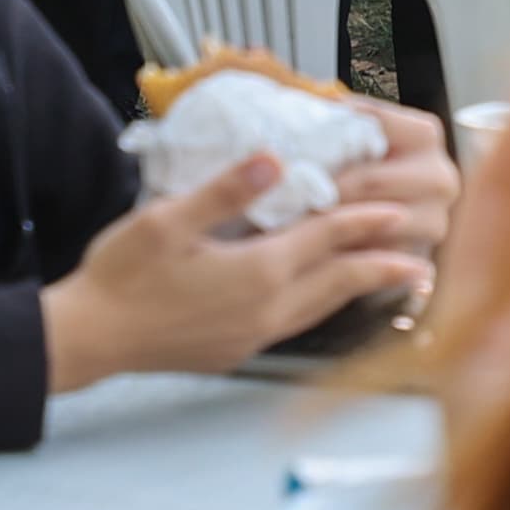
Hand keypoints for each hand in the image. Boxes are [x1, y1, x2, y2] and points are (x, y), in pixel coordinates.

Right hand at [39, 128, 448, 389]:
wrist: (88, 338)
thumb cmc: (120, 277)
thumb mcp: (167, 220)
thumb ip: (226, 191)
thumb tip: (274, 161)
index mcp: (255, 272)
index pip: (325, 238)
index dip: (363, 220)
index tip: (397, 210)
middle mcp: (264, 309)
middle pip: (338, 280)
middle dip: (381, 266)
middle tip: (421, 259)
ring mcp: (251, 333)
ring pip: (321, 308)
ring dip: (357, 291)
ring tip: (387, 283)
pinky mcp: (235, 348)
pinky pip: (296, 323)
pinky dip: (322, 307)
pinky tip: (320, 299)